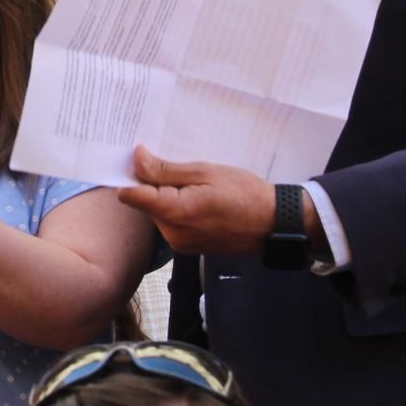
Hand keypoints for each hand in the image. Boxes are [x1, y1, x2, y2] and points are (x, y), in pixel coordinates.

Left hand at [116, 148, 279, 255]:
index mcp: (175, 213)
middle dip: (153, 184)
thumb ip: (166, 170)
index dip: (131, 174)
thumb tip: (136, 159)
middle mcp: (172, 233)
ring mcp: (180, 243)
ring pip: (157, 213)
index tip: (141, 159)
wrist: (274, 224)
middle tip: (179, 168)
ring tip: (195, 185)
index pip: (131, 195)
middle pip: (144, 203)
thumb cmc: (245, 194)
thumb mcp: (205, 172)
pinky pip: (171, 223)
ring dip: (167, 196)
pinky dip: (177, 209)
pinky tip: (199, 199)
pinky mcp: (188, 247)